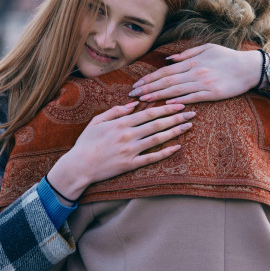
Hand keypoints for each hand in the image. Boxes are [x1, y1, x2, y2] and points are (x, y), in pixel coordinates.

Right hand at [47, 102, 195, 199]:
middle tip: (191, 113)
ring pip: (157, 139)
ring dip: (174, 132)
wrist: (78, 166)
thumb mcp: (97, 121)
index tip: (180, 103)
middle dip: (176, 117)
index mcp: (120, 123)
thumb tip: (134, 104)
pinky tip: (177, 147)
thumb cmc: (86, 143)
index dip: (166, 108)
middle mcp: (128, 135)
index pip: (148, 113)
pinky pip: (151, 158)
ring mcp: (130, 150)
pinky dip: (165, 152)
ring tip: (188, 126)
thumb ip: (116, 111)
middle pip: (157, 124)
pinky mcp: (130, 164)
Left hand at [129, 44, 263, 103]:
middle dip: (147, 88)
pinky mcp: (211, 94)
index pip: (165, 71)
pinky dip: (177, 101)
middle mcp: (194, 71)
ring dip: (157, 96)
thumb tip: (169, 60)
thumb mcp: (207, 49)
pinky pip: (191, 98)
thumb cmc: (228, 57)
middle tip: (133, 95)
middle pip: (166, 81)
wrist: (249, 68)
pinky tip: (166, 106)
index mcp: (192, 61)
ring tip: (143, 100)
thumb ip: (187, 53)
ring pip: (175, 90)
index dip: (149, 78)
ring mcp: (203, 83)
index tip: (136, 85)